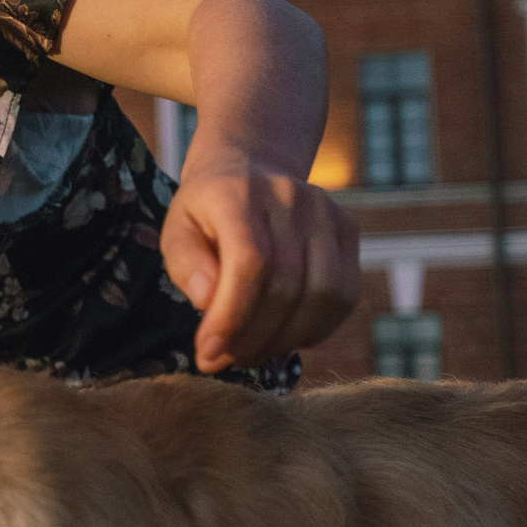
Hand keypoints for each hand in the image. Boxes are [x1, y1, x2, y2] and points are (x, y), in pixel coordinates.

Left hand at [161, 151, 360, 373]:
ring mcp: (327, 211)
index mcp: (238, 194)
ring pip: (323, 295)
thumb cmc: (207, 213)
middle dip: (253, 337)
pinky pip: (344, 295)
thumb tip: (208, 300)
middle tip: (226, 358)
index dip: (232, 316)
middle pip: (287, 285)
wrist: (250, 169)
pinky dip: (316, 328)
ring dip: (286, 339)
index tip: (207, 352)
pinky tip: (284, 335)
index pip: (250, 262)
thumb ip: (187, 265)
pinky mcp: (349, 229)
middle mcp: (290, 196)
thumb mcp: (177, 231)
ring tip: (253, 352)